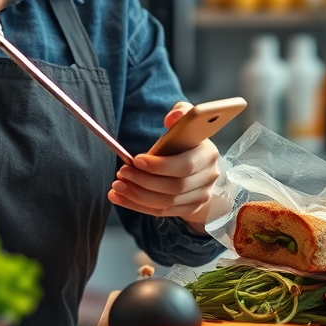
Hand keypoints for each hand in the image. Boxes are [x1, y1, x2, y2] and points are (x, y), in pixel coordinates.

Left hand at [107, 102, 220, 231]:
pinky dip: (137, 206)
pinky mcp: (190, 209)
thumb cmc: (187, 139)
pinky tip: (119, 197)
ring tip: (117, 186)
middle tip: (121, 173)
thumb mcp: (186, 121)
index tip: (135, 160)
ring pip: (166, 202)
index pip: (185, 166)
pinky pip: (161, 212)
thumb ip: (181, 113)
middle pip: (174, 187)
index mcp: (207, 154)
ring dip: (137, 195)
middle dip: (144, 181)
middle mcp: (208, 178)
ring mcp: (201, 196)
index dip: (159, 166)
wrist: (200, 164)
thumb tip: (172, 118)